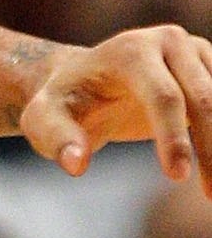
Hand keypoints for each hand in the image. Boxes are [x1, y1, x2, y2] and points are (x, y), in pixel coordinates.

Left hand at [22, 23, 211, 188]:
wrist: (85, 80)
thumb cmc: (64, 103)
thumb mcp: (43, 119)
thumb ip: (56, 139)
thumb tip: (77, 166)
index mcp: (132, 51)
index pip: (163, 97)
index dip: (173, 138)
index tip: (178, 177)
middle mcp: (169, 42)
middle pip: (203, 99)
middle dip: (211, 148)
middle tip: (211, 195)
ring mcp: (194, 51)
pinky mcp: (208, 66)